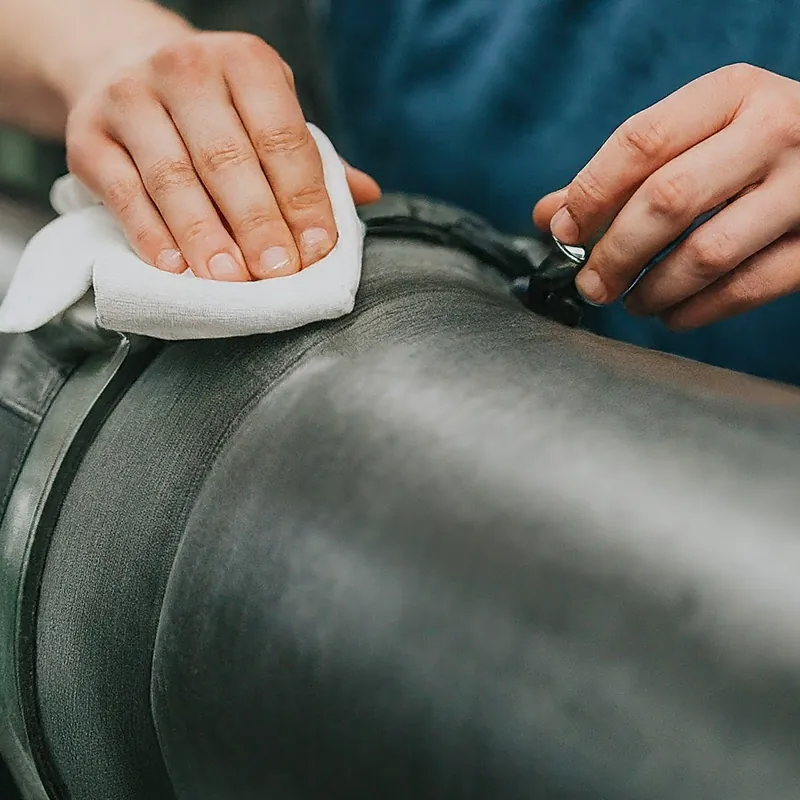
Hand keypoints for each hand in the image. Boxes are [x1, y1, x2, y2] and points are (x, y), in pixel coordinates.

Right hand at [65, 30, 380, 281]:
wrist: (119, 66)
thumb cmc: (215, 108)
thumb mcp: (267, 114)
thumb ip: (312, 158)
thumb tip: (368, 194)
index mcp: (245, 63)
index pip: (283, 138)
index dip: (303, 199)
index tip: (317, 250)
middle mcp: (186, 70)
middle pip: (228, 160)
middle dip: (258, 224)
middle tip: (278, 274)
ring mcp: (130, 99)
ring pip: (173, 178)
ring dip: (205, 236)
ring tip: (230, 280)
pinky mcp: (87, 136)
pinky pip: (123, 192)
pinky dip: (150, 233)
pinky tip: (175, 267)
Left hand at [534, 64, 799, 329]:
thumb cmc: (751, 147)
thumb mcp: (696, 135)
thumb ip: (623, 172)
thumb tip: (551, 215)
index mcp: (730, 94)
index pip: (639, 142)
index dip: (590, 194)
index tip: (564, 232)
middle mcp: (774, 130)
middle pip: (667, 200)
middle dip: (614, 253)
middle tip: (592, 283)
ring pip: (707, 253)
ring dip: (653, 290)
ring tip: (632, 300)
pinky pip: (748, 289)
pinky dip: (696, 312)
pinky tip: (673, 313)